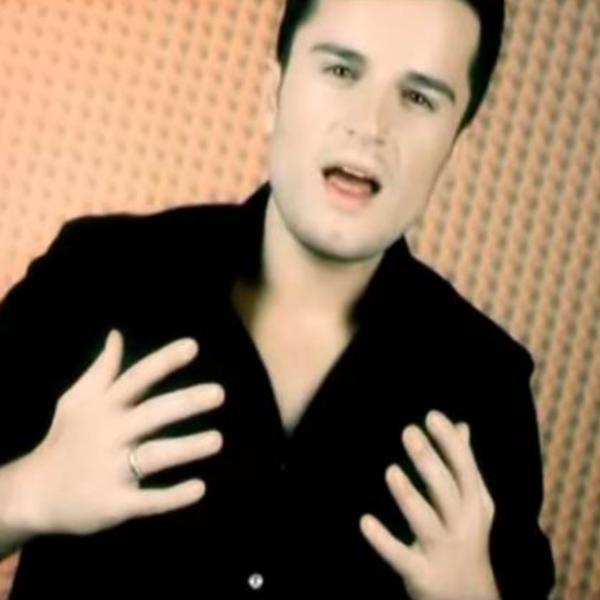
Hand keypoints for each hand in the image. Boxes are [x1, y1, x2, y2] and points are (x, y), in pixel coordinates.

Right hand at [18, 329, 224, 536]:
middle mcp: (109, 434)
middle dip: (185, 402)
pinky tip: (199, 488)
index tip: (193, 345)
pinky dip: (172, 496)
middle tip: (219, 393)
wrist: (32, 494)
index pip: (137, 378)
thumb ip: (101, 370)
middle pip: (152, 414)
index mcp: (103, 408)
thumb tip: (116, 334)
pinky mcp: (113, 503)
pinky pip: (147, 500)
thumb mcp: (76, 401)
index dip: (164, 361)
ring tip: (217, 440)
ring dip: (185, 448)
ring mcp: (110, 470)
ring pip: (153, 455)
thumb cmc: (65, 440)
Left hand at [359, 410, 499, 599]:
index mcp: (476, 506)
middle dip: (429, 461)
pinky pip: (400, 555)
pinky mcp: (422, 574)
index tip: (432, 416)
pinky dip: (383, 539)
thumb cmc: (466, 538)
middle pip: (447, 491)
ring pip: (426, 522)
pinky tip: (364, 521)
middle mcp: (464, 527)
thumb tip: (462, 425)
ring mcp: (443, 552)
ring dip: (408, 496)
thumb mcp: (473, 504)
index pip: (465, 469)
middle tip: (408, 431)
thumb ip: (464, 465)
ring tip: (391, 471)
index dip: (450, 442)